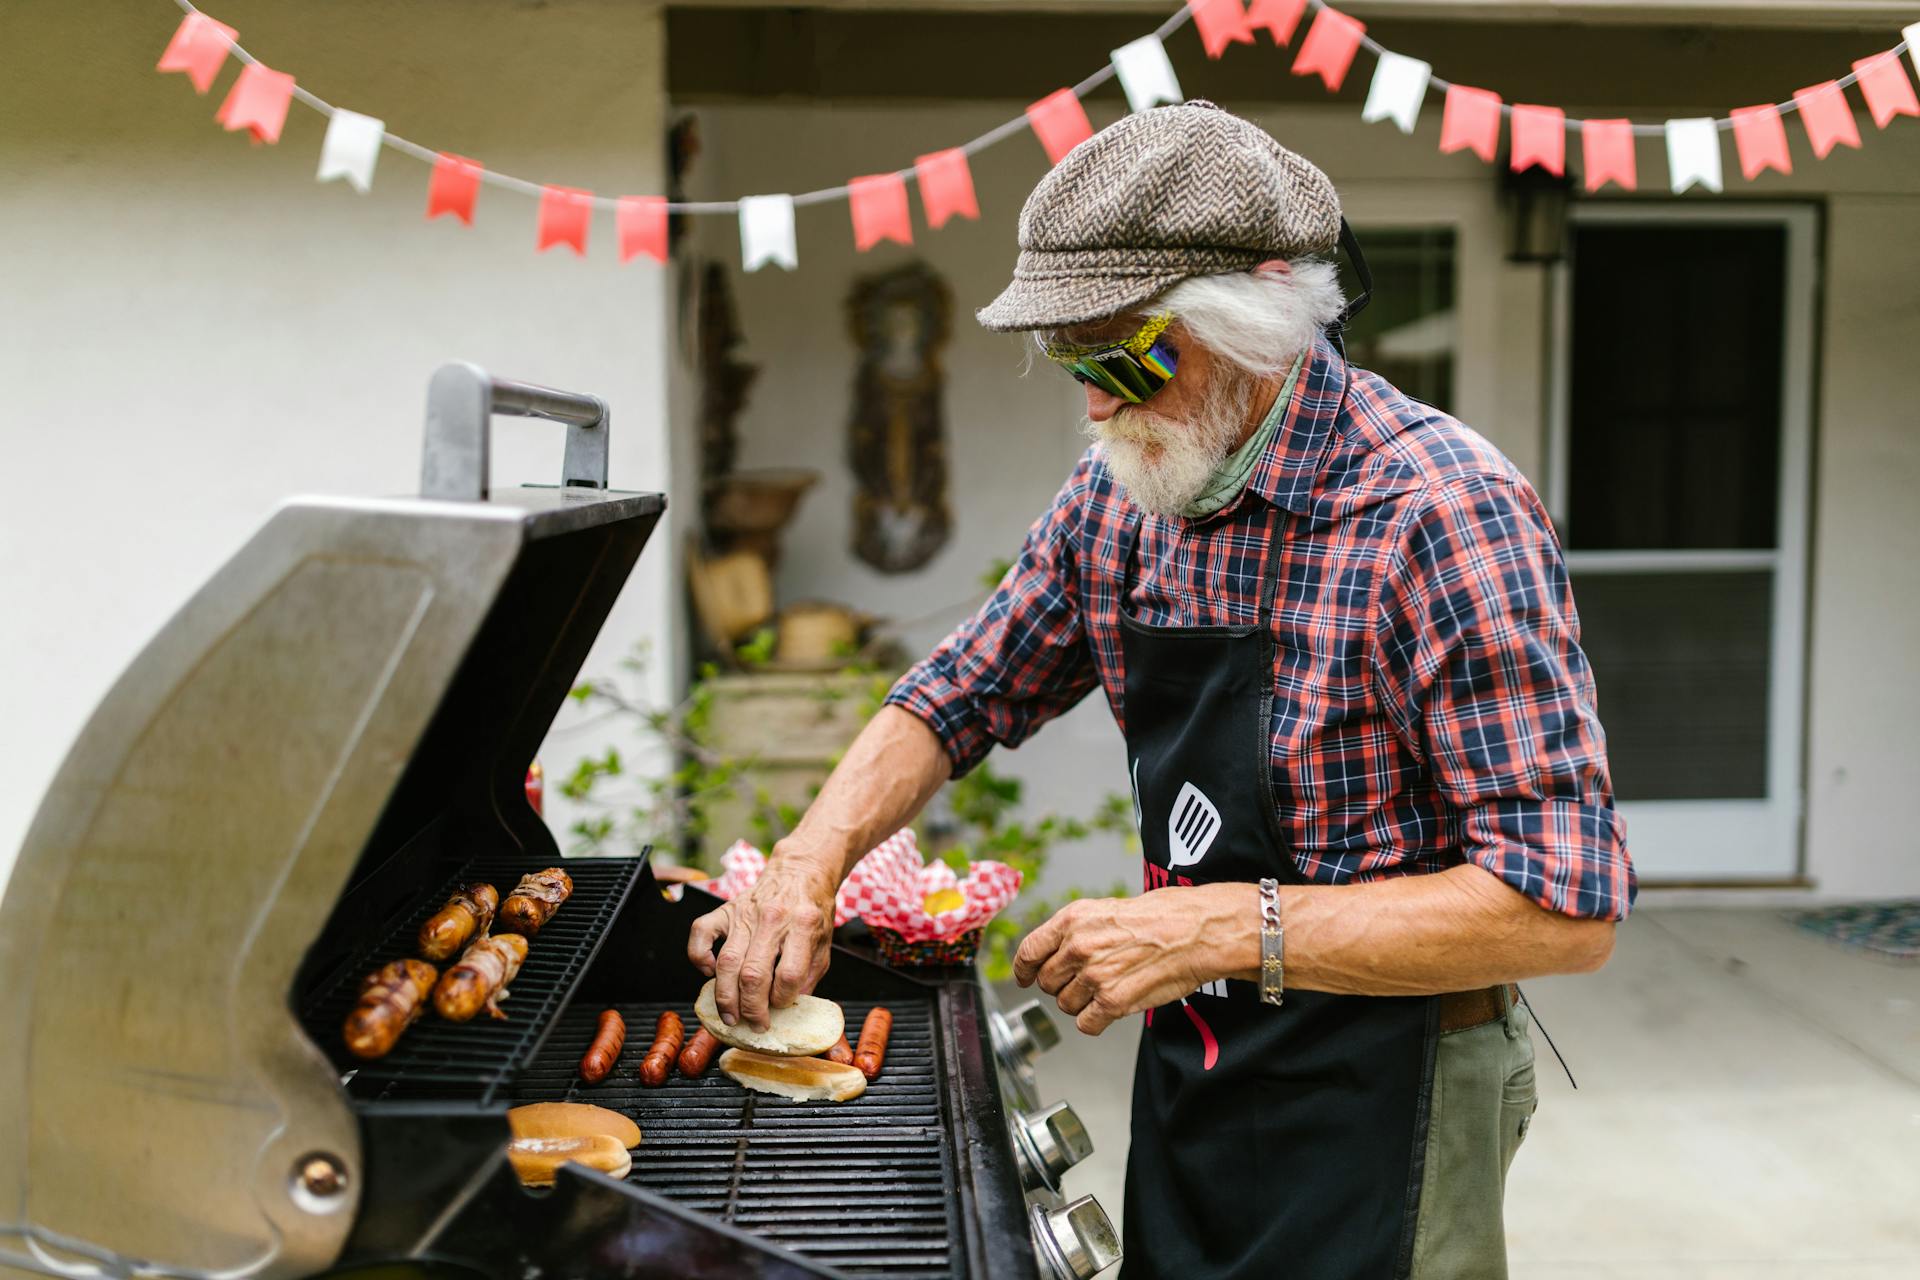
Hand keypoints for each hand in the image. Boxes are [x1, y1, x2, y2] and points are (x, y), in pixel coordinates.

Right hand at [686, 850, 839, 1031]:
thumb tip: (788, 1009)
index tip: (780, 1007)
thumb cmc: (812, 911)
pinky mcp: (726, 909)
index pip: (788, 974)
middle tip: (753, 1024)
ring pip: (727, 962)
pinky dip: (699, 957)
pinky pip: (701, 933)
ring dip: (725, 996)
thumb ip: (808, 976)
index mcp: (803, 925)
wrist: (800, 871)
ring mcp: (746, 913)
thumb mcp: (824, 944)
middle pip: (753, 974)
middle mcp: (772, 918)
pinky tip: (709, 973)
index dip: (782, 999)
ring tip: (730, 1015)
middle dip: (751, 1008)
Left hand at [1013, 887, 1237, 1034]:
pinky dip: (1095, 1021)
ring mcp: (1094, 976)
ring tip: (1106, 988)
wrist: (1196, 931)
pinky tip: (1111, 1007)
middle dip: (1061, 985)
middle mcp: (1077, 947)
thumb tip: (1054, 952)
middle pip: (1046, 982)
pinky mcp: (1112, 1002)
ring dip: (1081, 1003)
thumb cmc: (1162, 916)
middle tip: (1085, 980)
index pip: (1028, 951)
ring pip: (1065, 1005)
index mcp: (1072, 919)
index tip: (1025, 977)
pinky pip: (1086, 1024)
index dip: (1023, 969)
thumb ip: (1075, 930)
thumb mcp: (1106, 909)